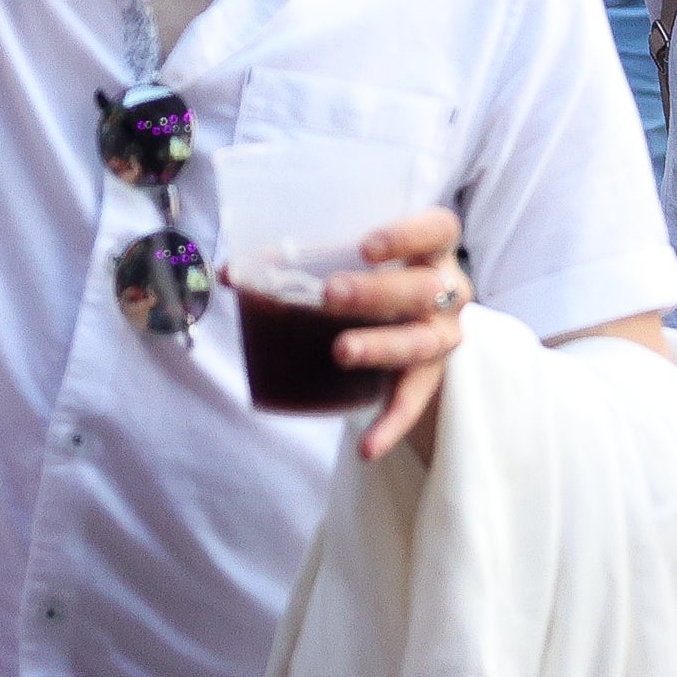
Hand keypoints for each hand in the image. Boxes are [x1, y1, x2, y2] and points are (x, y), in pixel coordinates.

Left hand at [291, 205, 475, 463]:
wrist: (413, 321)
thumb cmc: (373, 276)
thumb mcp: (348, 261)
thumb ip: (295, 260)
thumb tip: (229, 271)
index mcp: (431, 250)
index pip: (436, 230)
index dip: (406, 234)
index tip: (365, 245)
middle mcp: (447, 291)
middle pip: (423, 290)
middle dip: (377, 293)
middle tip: (330, 294)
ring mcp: (442, 336)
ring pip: (420, 343)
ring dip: (380, 347)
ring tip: (341, 351)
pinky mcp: (430, 378)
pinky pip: (412, 404)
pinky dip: (389, 425)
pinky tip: (366, 446)